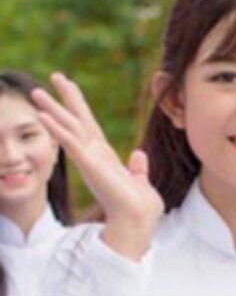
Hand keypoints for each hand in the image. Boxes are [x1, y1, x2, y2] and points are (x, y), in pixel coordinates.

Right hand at [31, 74, 164, 260]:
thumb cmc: (139, 207)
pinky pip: (70, 143)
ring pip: (68, 128)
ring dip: (52, 109)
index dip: (79, 105)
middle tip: (54, 75)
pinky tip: (43, 116)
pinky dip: (58, 130)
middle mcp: (94, 155)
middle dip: (65, 98)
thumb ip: (138, 168)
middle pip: (76, 120)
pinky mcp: (89, 165)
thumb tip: (139, 154)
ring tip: (35, 91)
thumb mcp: (140, 182)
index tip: (70, 86)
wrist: (138, 220)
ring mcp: (89, 159)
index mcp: (104, 156)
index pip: (89, 125)